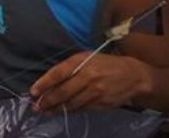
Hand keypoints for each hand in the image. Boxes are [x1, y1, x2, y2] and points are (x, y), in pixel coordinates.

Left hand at [30, 52, 149, 112]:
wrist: (135, 75)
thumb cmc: (105, 64)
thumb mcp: (87, 58)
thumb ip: (69, 67)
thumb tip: (49, 81)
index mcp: (81, 61)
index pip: (58, 73)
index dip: (44, 83)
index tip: (33, 91)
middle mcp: (88, 76)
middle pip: (62, 91)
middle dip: (47, 101)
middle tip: (36, 106)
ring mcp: (96, 91)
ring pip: (71, 103)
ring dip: (56, 109)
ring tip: (45, 111)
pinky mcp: (102, 103)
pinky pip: (82, 108)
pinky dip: (71, 110)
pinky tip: (63, 111)